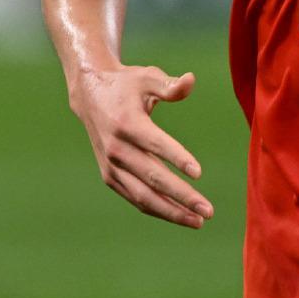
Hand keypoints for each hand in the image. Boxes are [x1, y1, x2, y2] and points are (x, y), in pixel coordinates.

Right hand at [69, 64, 213, 228]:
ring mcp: (111, 165)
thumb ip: (169, 85)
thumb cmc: (127, 85)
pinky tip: (180, 215)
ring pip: (143, 196)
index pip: (155, 144)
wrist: (90, 96)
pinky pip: (135, 198)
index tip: (198, 173)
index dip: (177, 158)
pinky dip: (157, 209)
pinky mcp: (109, 176)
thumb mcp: (147, 77)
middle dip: (182, 196)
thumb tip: (191, 80)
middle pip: (153, 178)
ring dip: (171, 211)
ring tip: (198, 221)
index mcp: (127, 122)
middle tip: (208, 211)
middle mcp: (116, 148)